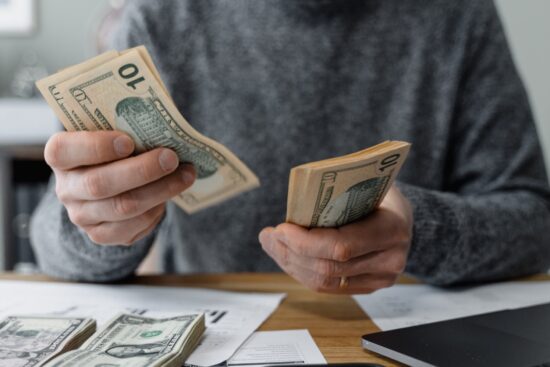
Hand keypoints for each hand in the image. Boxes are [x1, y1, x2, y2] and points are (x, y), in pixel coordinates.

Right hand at [45, 131, 194, 245]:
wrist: (111, 183)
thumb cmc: (115, 148)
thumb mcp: (113, 131)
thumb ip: (128, 126)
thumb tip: (164, 123)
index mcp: (60, 155)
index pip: (64, 151)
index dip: (96, 146)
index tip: (128, 141)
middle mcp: (66, 188)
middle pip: (100, 184)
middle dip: (141, 170)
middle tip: (171, 158)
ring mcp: (82, 215)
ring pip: (123, 207)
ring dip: (160, 190)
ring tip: (185, 175)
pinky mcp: (102, 234)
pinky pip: (133, 227)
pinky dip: (156, 210)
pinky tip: (169, 195)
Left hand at [259, 185, 412, 293]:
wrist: (404, 218)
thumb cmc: (379, 194)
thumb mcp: (364, 184)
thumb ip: (336, 195)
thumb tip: (294, 204)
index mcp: (391, 229)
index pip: (341, 247)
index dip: (304, 242)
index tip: (280, 228)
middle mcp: (389, 260)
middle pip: (328, 268)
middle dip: (290, 252)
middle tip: (267, 236)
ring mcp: (380, 279)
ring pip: (324, 282)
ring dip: (291, 264)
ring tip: (271, 244)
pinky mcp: (368, 287)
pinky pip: (328, 287)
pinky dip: (302, 272)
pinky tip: (287, 256)